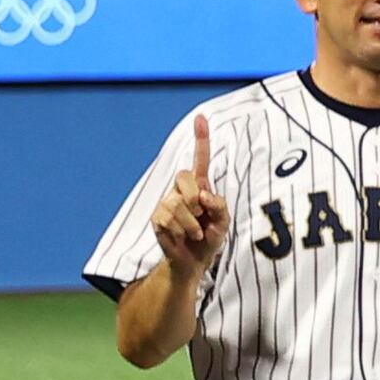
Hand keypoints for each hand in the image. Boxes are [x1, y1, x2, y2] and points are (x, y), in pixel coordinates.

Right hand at [152, 118, 230, 267]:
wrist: (193, 261)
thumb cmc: (210, 237)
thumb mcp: (223, 222)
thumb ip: (219, 206)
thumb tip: (203, 194)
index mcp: (201, 186)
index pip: (201, 159)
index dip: (201, 139)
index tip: (201, 118)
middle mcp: (182, 190)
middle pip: (185, 176)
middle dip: (195, 197)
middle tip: (201, 215)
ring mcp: (166, 202)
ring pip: (177, 202)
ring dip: (191, 223)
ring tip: (195, 233)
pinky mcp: (157, 217)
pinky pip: (168, 218)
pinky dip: (182, 231)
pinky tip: (184, 237)